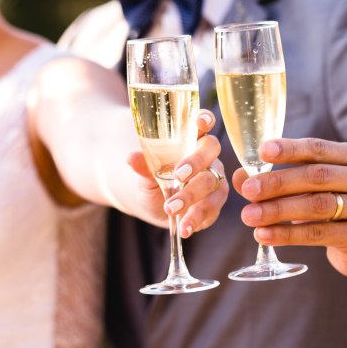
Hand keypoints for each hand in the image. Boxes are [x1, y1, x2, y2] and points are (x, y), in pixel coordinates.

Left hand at [129, 110, 227, 236]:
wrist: (154, 204)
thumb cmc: (153, 179)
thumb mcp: (145, 173)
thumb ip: (143, 165)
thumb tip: (131, 158)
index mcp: (192, 140)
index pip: (203, 124)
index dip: (205, 120)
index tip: (200, 121)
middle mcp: (208, 158)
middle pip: (211, 151)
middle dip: (196, 161)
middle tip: (178, 175)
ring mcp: (215, 180)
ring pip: (213, 183)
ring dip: (192, 196)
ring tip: (171, 209)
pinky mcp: (215, 203)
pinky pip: (212, 209)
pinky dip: (196, 219)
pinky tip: (184, 227)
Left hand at [233, 137, 346, 277]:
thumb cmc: (333, 205)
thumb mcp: (312, 187)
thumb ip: (279, 178)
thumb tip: (238, 176)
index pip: (318, 148)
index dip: (290, 149)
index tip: (262, 151)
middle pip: (316, 176)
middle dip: (277, 182)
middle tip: (246, 190)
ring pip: (317, 205)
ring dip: (278, 210)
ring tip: (248, 215)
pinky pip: (319, 233)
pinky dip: (287, 234)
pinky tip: (264, 235)